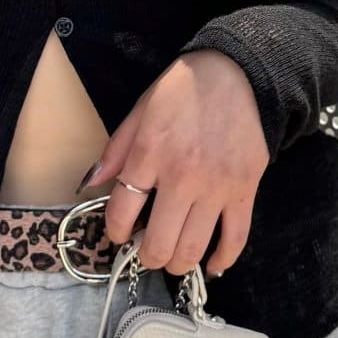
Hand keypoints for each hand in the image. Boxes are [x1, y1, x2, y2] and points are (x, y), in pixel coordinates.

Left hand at [82, 51, 267, 277]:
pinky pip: (236, 237)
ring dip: (177, 263)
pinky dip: (223, 259)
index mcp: (149, 154)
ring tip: (172, 259)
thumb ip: (116, 151)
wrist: (236, 73)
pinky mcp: (246, 189)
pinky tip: (212, 265)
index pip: (122, 212)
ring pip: (193, 248)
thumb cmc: (182, 90)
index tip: (119, 234)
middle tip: (145, 253)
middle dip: (146, 257)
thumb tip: (91, 185)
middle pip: (158, 241)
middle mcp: (182, 176)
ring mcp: (217, 186)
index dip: (115, 232)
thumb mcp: (140, 111)